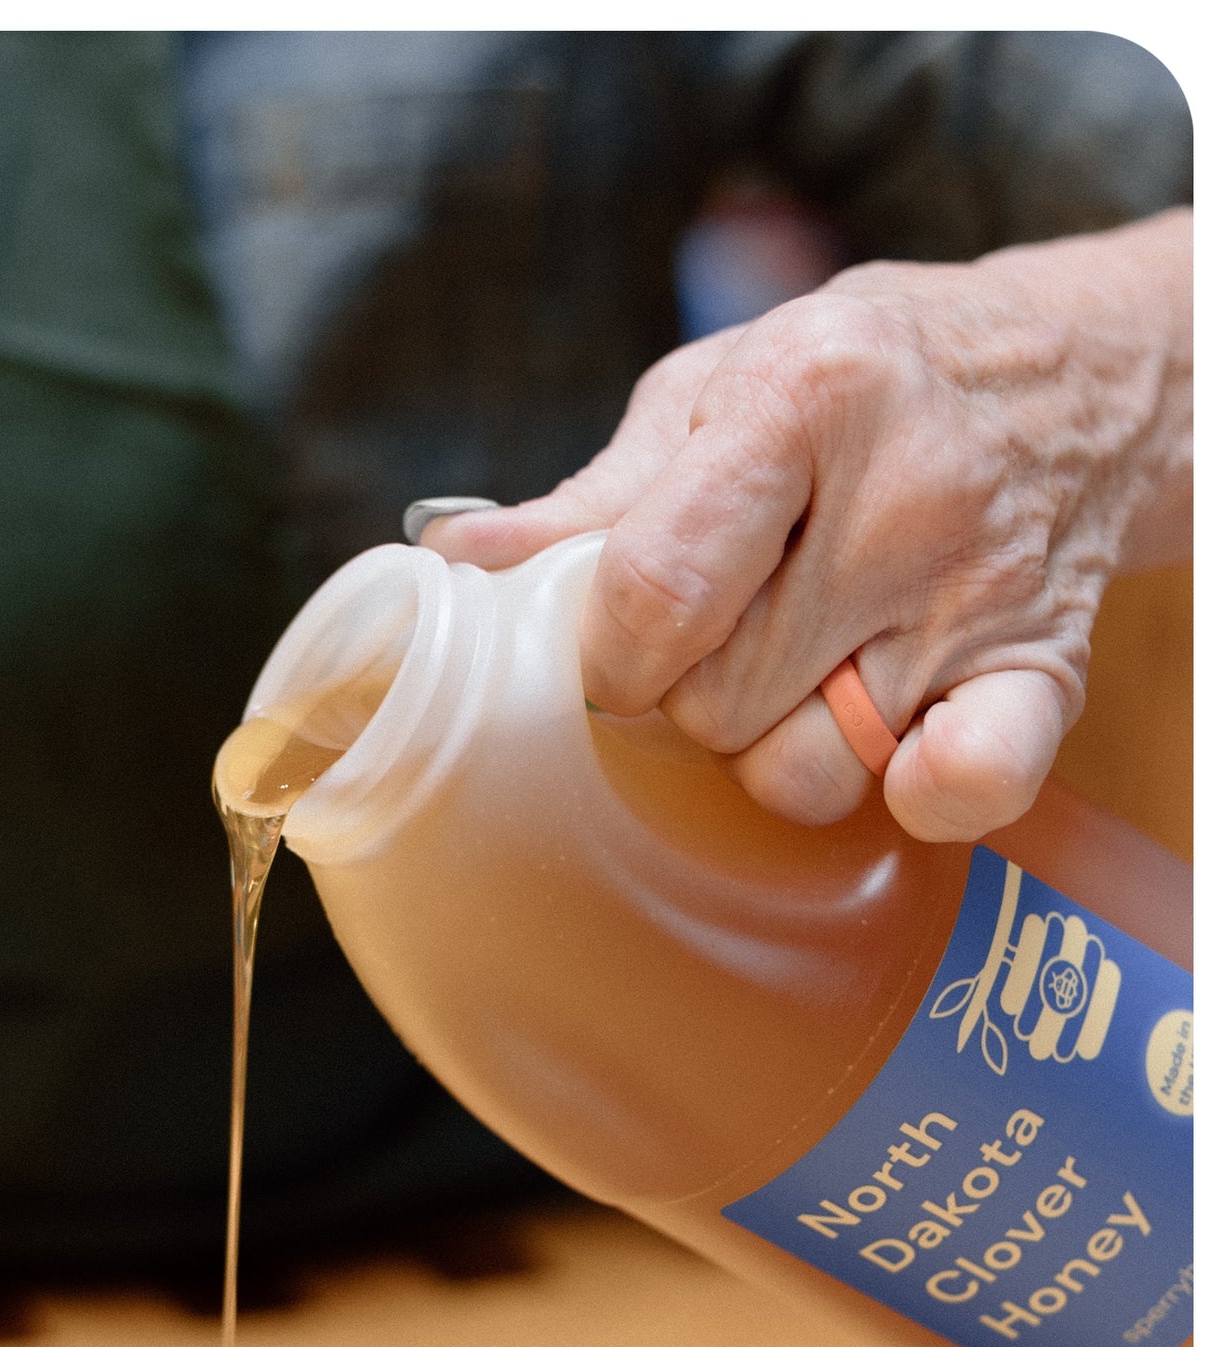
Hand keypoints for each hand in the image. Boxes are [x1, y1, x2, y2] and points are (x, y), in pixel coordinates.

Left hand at [422, 209, 1190, 841]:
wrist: (1069, 376)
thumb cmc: (859, 380)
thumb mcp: (716, 391)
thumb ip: (593, 497)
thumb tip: (453, 556)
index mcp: (805, 402)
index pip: (655, 589)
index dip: (606, 654)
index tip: (614, 650)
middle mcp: (904, 498)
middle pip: (717, 699)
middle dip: (684, 697)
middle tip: (718, 644)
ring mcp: (977, 595)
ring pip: (808, 770)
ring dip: (772, 752)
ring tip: (796, 679)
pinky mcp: (1044, 668)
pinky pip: (968, 786)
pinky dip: (914, 796)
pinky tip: (890, 748)